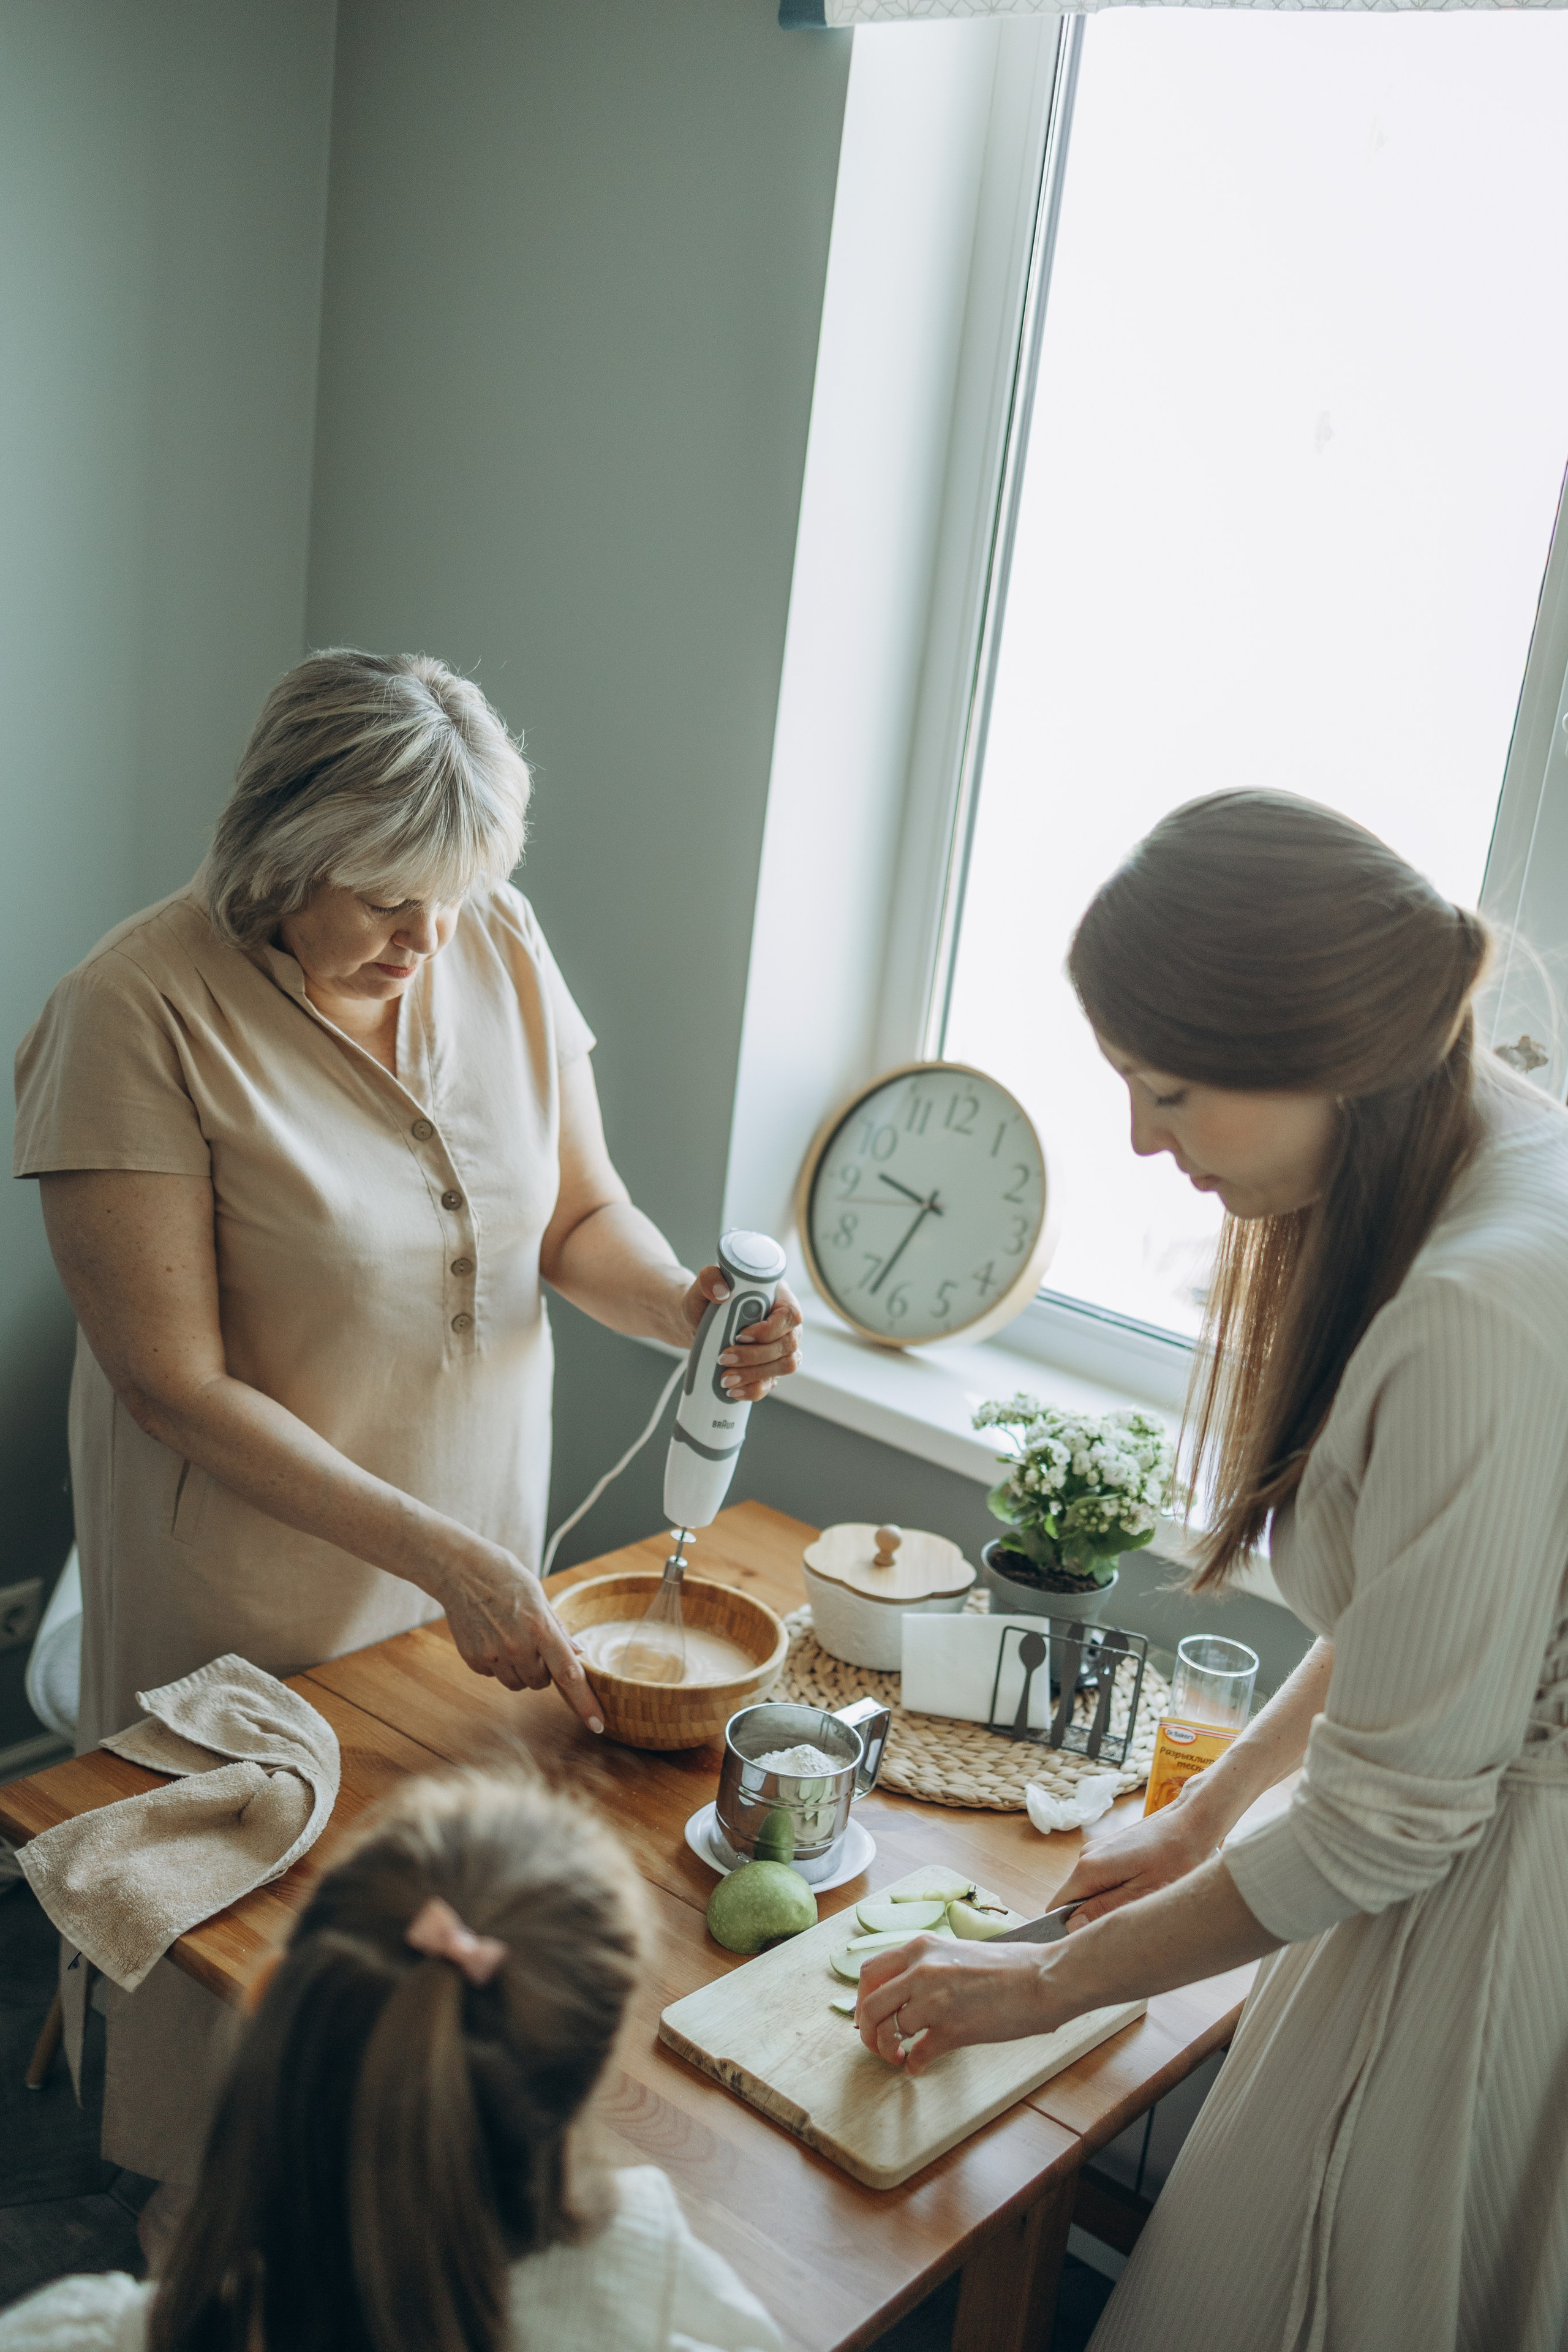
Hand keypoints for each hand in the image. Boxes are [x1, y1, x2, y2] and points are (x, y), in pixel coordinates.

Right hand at [435, 1536, 604, 1731]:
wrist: (462, 1570)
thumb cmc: (507, 1579)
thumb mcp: (540, 1598)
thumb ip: (558, 1630)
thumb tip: (578, 1655)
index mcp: (541, 1628)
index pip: (569, 1675)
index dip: (586, 1703)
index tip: (598, 1724)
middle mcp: (518, 1646)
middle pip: (541, 1683)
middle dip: (543, 1670)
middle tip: (532, 1642)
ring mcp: (493, 1655)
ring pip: (517, 1683)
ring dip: (520, 1670)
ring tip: (510, 1637)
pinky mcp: (474, 1659)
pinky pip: (493, 1675)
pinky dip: (497, 1663)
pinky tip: (491, 1637)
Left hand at [680, 1268, 802, 1400]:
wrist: (693, 1323)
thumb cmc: (703, 1302)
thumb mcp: (701, 1288)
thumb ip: (709, 1280)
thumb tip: (721, 1290)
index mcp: (775, 1297)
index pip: (790, 1313)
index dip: (770, 1328)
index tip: (741, 1334)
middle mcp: (783, 1323)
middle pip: (789, 1344)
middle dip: (756, 1356)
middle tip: (724, 1357)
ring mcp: (779, 1347)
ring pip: (786, 1366)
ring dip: (755, 1374)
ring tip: (725, 1377)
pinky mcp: (769, 1367)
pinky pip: (771, 1383)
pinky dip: (752, 1389)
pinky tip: (732, 1390)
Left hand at [856, 1936, 1064, 2075]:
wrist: (1042, 1978)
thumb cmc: (1008, 1966)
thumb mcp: (956, 1952)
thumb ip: (927, 1966)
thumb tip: (904, 1992)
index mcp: (921, 1948)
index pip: (869, 1972)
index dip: (863, 1999)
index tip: (870, 2015)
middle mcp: (921, 1971)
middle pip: (869, 2006)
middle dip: (866, 2031)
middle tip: (878, 2044)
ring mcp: (935, 2001)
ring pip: (888, 2032)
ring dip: (888, 2050)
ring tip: (898, 2057)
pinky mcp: (953, 2029)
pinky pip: (918, 2055)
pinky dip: (913, 2066)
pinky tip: (918, 2068)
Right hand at [1048, 1782, 1218, 1927]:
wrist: (1192, 1822)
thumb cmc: (1176, 1858)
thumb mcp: (1143, 1894)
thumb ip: (1104, 1910)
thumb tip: (1071, 1928)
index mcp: (1089, 1868)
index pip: (1057, 1909)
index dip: (1067, 1931)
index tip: (1091, 1945)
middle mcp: (1086, 1856)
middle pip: (1073, 1902)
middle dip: (1091, 1920)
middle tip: (1124, 1931)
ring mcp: (1098, 1851)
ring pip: (1089, 1892)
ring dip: (1106, 1907)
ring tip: (1138, 1910)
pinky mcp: (1110, 1851)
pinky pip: (1101, 1880)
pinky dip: (1115, 1893)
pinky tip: (1141, 1893)